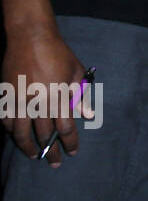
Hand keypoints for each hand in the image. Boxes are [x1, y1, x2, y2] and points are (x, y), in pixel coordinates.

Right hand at [1, 27, 90, 165]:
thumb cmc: (58, 53)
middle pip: (44, 135)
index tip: (72, 152)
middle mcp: (38, 102)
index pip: (65, 128)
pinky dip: (10, 131)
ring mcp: (19, 100)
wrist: (30, 37)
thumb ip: (80, 95)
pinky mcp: (6, 95)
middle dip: (50, 151)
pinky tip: (15, 136)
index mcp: (58, 97)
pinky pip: (5, 119)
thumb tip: (88, 115)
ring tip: (33, 155)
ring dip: (28, 147)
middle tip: (53, 162)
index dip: (69, 143)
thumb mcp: (75, 72)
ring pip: (21, 132)